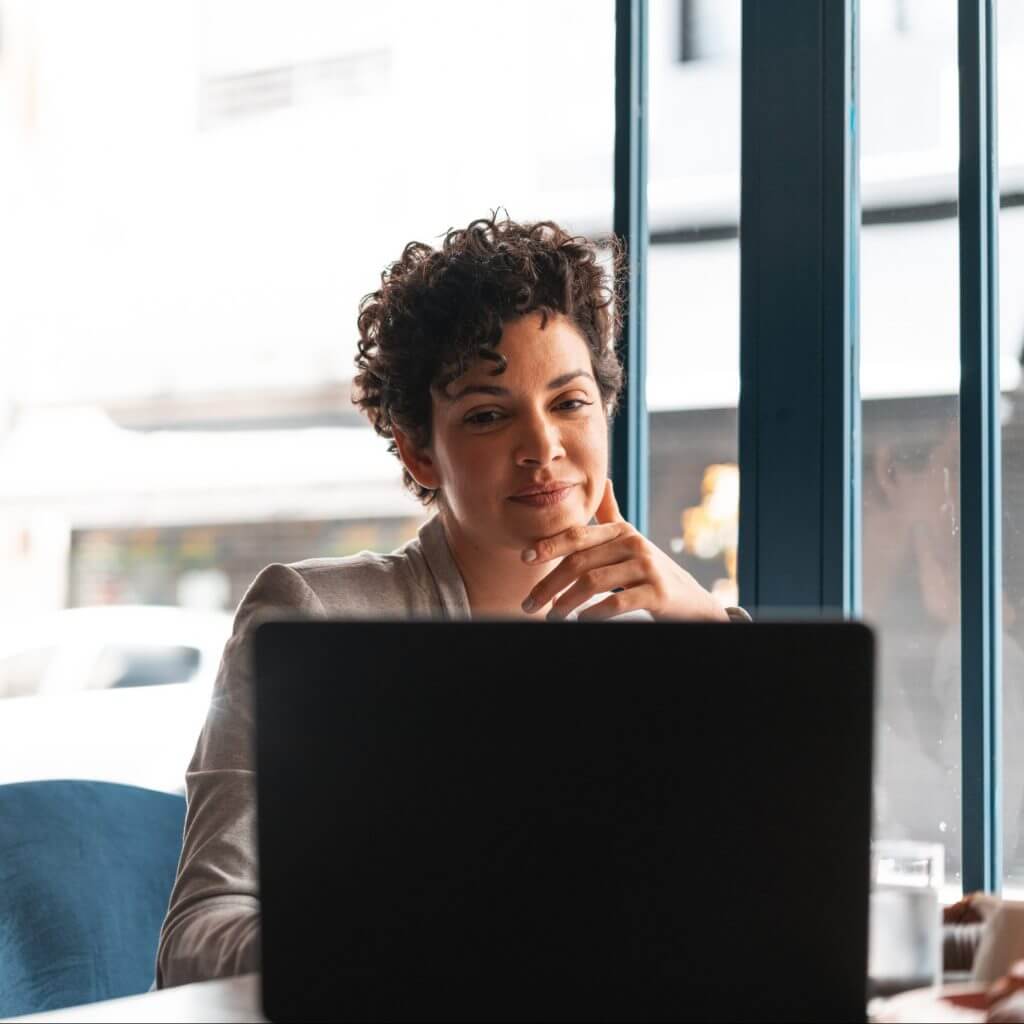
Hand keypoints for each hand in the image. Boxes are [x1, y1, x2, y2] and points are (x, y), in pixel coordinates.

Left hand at [521, 478, 729, 622]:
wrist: (691, 601)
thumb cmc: (652, 571)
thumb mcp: (632, 541)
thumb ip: (612, 515)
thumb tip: (604, 481)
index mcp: (622, 531)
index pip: (578, 535)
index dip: (549, 545)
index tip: (524, 558)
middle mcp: (634, 544)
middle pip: (579, 562)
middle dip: (549, 584)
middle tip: (530, 604)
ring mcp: (647, 567)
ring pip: (592, 583)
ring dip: (565, 602)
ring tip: (552, 617)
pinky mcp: (657, 593)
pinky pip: (616, 603)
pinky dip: (593, 613)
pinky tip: (580, 620)